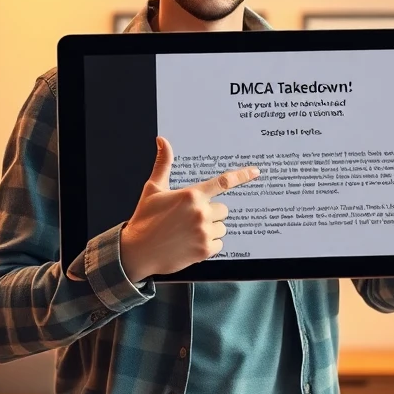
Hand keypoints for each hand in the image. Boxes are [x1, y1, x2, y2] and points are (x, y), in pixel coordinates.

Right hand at [119, 137, 259, 281]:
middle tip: (190, 218)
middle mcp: (200, 212)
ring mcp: (203, 232)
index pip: (223, 182)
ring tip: (188, 232)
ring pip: (221, 227)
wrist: (137, 252)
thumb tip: (162, 140)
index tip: (256, 172)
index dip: (242, 176)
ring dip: (210, 229)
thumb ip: (164, 164)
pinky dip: (208, 245)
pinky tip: (191, 243)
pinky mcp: (205, 250)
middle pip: (223, 209)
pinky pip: (219, 244)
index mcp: (191, 195)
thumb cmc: (144, 219)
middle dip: (211, 213)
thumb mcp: (153, 190)